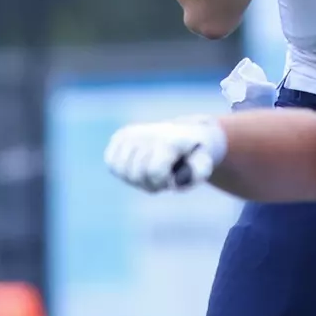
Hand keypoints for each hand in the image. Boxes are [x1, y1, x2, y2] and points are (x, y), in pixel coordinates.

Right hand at [105, 119, 225, 192]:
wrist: (188, 134)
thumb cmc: (195, 154)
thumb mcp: (204, 163)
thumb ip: (198, 172)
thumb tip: (177, 179)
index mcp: (169, 140)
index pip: (154, 171)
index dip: (161, 182)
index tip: (171, 178)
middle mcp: (149, 133)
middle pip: (135, 174)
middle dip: (149, 183)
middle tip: (162, 175)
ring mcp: (132, 133)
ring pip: (120, 170)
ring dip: (135, 178)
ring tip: (150, 170)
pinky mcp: (120, 136)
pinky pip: (111, 163)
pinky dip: (122, 170)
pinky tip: (137, 165)